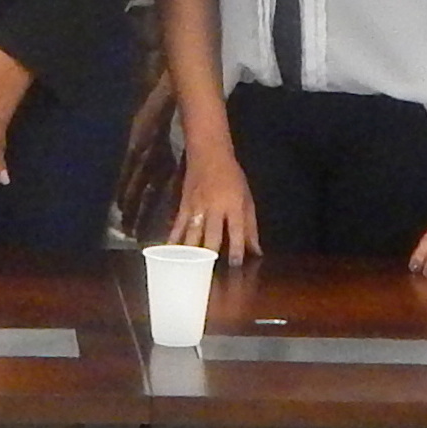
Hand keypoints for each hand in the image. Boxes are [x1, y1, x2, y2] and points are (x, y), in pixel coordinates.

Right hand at [168, 147, 260, 263]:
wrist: (208, 153)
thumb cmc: (232, 176)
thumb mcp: (247, 199)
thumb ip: (251, 227)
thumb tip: (257, 252)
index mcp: (234, 205)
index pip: (236, 231)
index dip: (236, 250)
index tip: (235, 265)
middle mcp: (215, 208)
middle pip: (212, 236)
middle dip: (211, 255)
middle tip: (211, 273)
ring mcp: (197, 207)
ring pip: (193, 234)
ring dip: (191, 253)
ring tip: (190, 270)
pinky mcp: (184, 206)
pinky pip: (178, 226)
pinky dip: (173, 240)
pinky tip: (169, 253)